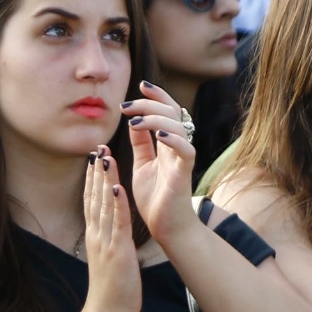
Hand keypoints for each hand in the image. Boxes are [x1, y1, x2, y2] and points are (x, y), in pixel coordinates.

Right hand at [80, 147, 142, 311]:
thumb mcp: (109, 259)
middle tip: (97, 147)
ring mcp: (105, 242)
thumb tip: (112, 231)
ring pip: (103, 205)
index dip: (93, 180)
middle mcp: (97, 235)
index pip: (92, 202)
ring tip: (104, 156)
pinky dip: (117, 204)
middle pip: (94, 198)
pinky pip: (117, 223)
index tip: (95, 158)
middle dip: (96, 172)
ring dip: (104, 180)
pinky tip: (117, 187)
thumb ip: (109, 242)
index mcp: (96, 237)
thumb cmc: (112, 289)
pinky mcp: (117, 250)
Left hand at [123, 80, 198, 245]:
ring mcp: (183, 158)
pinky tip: (158, 134)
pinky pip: (185, 149)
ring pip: (179, 126)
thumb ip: (141, 143)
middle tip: (127, 106)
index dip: (157, 96)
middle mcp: (178, 146)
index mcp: (168, 143)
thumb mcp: (142, 165)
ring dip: (156, 118)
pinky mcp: (185, 172)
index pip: (168, 110)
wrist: (166, 227)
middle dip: (150, 103)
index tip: (140, 85)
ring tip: (134, 121)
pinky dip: (173, 138)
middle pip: (173, 112)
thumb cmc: (155, 198)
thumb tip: (133, 120)